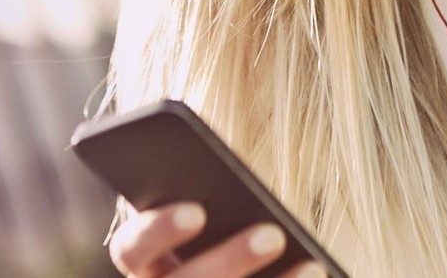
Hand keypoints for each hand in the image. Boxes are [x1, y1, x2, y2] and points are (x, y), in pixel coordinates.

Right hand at [108, 202, 327, 277]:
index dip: (158, 232)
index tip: (196, 211)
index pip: (131, 250)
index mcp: (145, 262)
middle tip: (272, 234)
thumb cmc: (222, 226)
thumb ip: (210, 195)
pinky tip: (315, 273)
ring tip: (312, 266)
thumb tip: (233, 179)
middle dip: (229, 261)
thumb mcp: (212, 209)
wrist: (238, 266)